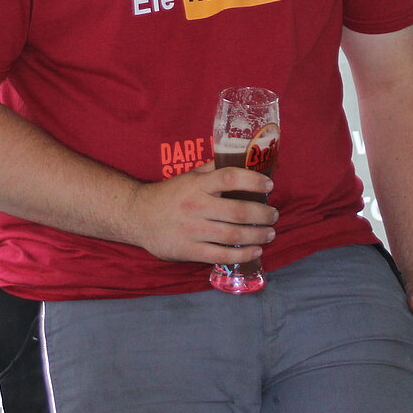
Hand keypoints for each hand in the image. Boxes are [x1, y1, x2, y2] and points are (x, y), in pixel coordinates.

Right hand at [124, 162, 277, 263]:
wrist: (137, 216)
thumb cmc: (169, 195)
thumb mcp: (189, 177)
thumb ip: (212, 169)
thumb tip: (239, 157)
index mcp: (197, 185)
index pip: (228, 178)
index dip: (252, 181)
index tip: (269, 185)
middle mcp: (196, 206)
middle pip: (237, 211)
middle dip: (262, 214)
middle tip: (274, 215)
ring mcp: (192, 230)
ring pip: (233, 235)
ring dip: (257, 235)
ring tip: (270, 233)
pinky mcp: (188, 250)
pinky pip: (220, 255)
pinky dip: (242, 254)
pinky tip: (256, 250)